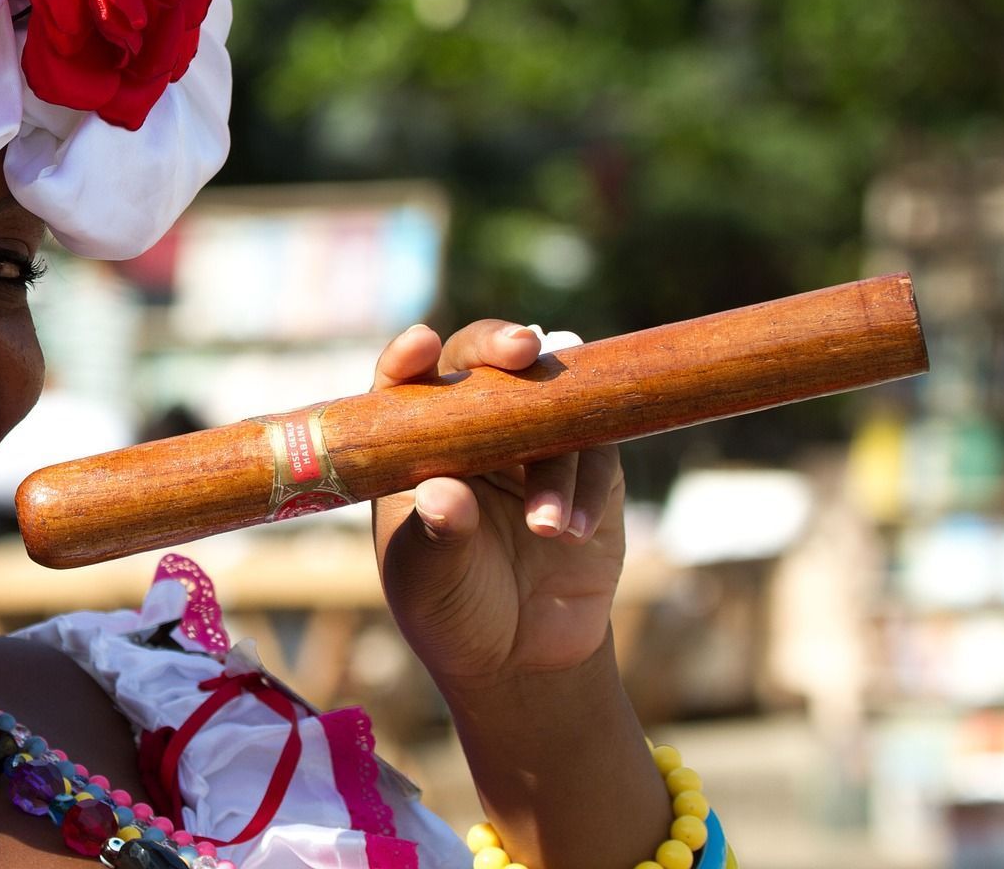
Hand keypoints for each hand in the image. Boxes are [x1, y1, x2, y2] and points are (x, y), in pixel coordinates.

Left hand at [370, 321, 626, 691]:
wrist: (522, 659)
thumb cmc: (452, 610)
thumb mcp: (429, 582)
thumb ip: (437, 538)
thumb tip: (442, 494)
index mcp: (416, 444)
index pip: (406, 382)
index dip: (411, 354)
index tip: (422, 345)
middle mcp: (474, 430)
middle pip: (483, 362)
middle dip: (502, 345)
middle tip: (524, 349)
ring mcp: (534, 445)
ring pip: (550, 403)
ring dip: (552, 462)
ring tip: (545, 529)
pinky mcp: (591, 471)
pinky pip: (597, 452)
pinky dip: (588, 488)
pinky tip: (574, 533)